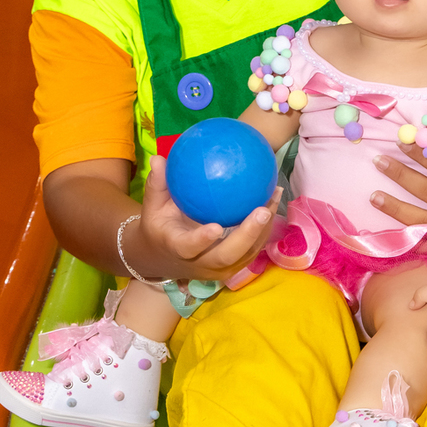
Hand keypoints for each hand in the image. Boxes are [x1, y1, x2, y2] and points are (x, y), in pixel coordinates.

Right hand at [133, 155, 280, 281]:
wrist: (165, 258)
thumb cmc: (158, 227)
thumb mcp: (152, 207)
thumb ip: (156, 184)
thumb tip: (158, 157)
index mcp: (178, 249)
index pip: (189, 248)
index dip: (202, 240)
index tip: (216, 227)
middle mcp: (201, 264)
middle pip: (227, 256)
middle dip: (247, 235)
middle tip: (262, 210)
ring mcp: (220, 268)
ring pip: (246, 254)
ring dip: (264, 228)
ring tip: (274, 197)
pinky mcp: (234, 265)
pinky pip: (253, 248)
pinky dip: (265, 227)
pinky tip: (273, 199)